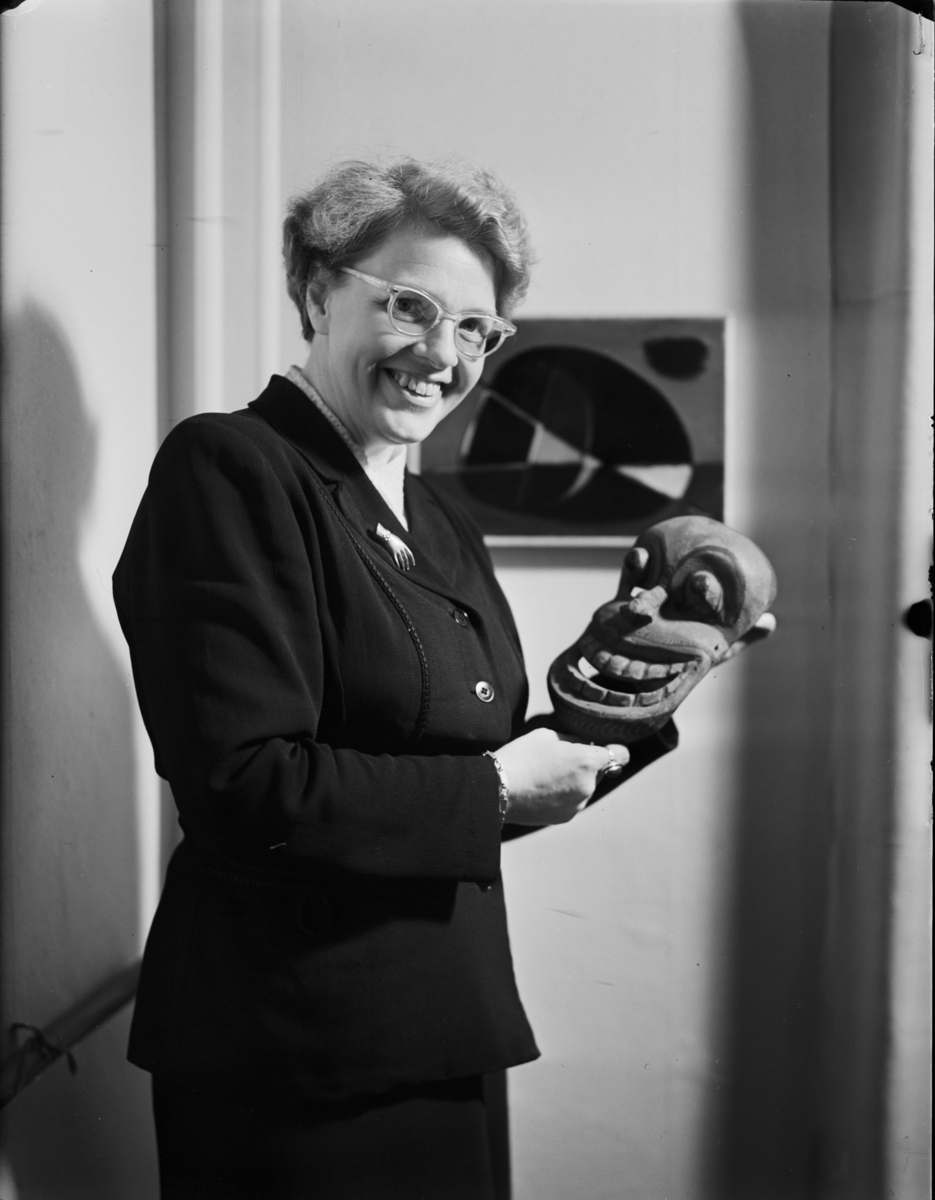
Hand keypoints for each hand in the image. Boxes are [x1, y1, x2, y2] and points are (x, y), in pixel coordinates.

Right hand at [495, 728, 628, 825]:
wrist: (497, 789)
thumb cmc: (521, 757)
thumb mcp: (548, 735)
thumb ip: (572, 740)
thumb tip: (581, 746)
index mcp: (587, 761)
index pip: (619, 755)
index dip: (616, 750)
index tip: (612, 749)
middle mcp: (588, 786)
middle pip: (598, 772)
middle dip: (586, 765)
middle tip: (559, 759)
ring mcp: (577, 805)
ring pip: (584, 787)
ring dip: (574, 781)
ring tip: (546, 776)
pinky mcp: (565, 817)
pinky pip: (572, 801)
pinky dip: (563, 795)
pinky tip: (542, 789)